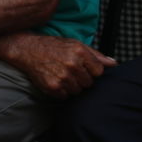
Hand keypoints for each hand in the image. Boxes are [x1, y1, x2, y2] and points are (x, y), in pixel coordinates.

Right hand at [0, 35, 115, 97]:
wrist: (28, 49)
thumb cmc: (53, 46)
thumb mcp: (75, 44)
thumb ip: (96, 55)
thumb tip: (114, 63)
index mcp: (80, 52)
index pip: (99, 72)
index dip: (91, 71)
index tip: (83, 68)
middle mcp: (72, 64)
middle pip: (89, 83)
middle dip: (82, 79)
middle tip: (70, 71)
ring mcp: (63, 77)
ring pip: (78, 91)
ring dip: (72, 86)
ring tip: (62, 75)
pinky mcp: (53, 87)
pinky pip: (65, 96)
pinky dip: (62, 91)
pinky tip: (55, 80)